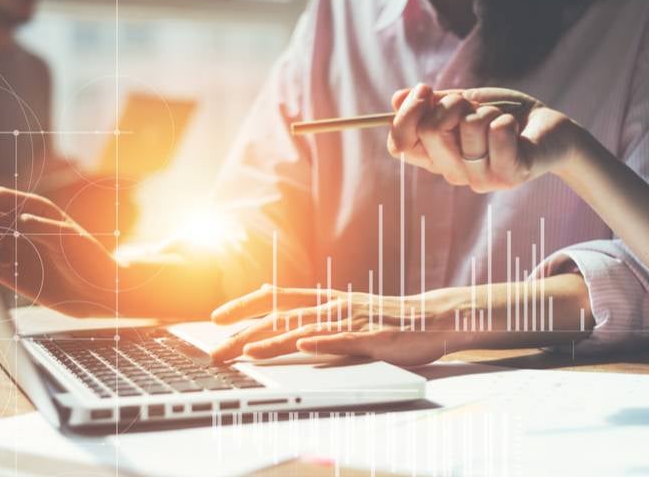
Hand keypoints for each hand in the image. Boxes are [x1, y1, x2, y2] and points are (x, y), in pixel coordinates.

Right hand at [0, 186, 118, 316]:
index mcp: (36, 210)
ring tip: (1, 262)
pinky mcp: (10, 272)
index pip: (0, 198)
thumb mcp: (67, 238)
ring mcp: (14, 249)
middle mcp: (21, 227)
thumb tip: (10, 220)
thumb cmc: (89, 259)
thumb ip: (38, 226)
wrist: (96, 291)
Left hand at [209, 285, 467, 366]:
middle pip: (282, 315)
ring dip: (273, 341)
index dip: (244, 305)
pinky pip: (344, 338)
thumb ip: (315, 314)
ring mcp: (353, 319)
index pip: (276, 297)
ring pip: (307, 327)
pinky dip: (322, 341)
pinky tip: (304, 346)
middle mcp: (334, 305)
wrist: (433, 317)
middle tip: (217, 349)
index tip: (216, 318)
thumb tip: (277, 313)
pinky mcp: (373, 336)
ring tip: (246, 352)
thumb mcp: (345, 312)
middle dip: (245, 332)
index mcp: (326, 299)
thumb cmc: (388, 319)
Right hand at [390, 86, 581, 192]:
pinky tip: (515, 127)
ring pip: (467, 127)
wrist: (551, 129)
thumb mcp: (465, 104)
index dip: (406, 115)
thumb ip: (434, 104)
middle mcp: (454, 173)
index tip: (424, 90)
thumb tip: (396, 99)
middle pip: (428, 130)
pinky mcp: (509, 176)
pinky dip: (506, 118)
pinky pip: (496, 132)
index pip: (400, 145)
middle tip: (472, 104)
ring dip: (486, 110)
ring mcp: (480, 178)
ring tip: (500, 118)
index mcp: (437, 157)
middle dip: (452, 102)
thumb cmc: (505, 115)